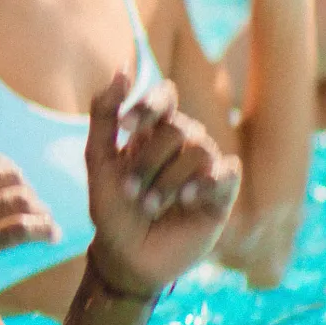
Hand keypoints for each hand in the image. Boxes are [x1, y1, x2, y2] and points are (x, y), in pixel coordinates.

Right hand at [0, 131, 59, 324]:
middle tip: (37, 211)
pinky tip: (50, 238)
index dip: (9, 172)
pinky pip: (21, 229)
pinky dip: (43, 230)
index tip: (17, 191)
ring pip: (20, 198)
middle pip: (10, 173)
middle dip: (29, 192)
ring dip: (42, 211)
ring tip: (48, 225)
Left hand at [84, 75, 238, 298]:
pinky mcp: (222, 195)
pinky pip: (227, 173)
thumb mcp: (97, 160)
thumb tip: (123, 68)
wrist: (127, 256)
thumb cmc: (111, 207)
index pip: (164, 97)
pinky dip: (206, 183)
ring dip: (169, 180)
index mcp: (154, 132)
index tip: (126, 127)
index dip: (149, 106)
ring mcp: (204, 169)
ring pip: (200, 150)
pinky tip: (187, 201)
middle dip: (149, 160)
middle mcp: (182, 145)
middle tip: (129, 191)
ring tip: (150, 206)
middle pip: (178, 129)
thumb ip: (104, 114)